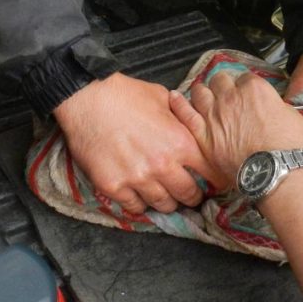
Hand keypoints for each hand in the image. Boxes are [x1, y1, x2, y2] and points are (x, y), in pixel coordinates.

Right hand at [53, 73, 226, 213]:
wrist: (87, 99)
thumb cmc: (126, 94)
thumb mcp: (163, 98)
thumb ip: (181, 117)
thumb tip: (192, 122)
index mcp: (180, 143)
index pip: (209, 172)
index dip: (214, 179)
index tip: (213, 183)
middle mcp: (162, 165)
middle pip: (188, 195)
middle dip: (192, 196)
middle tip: (190, 195)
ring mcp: (137, 179)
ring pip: (163, 205)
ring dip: (167, 202)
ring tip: (166, 197)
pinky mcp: (114, 187)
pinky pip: (134, 207)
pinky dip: (140, 204)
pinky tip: (140, 197)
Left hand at [169, 70, 302, 183]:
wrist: (275, 171)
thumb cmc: (289, 145)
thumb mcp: (290, 114)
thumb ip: (274, 104)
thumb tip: (269, 106)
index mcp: (254, 88)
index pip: (244, 78)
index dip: (244, 86)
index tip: (245, 93)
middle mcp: (230, 97)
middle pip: (219, 80)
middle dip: (222, 86)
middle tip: (226, 95)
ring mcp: (214, 115)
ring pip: (200, 92)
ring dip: (203, 92)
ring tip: (204, 97)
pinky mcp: (203, 135)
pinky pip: (185, 114)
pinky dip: (178, 104)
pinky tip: (174, 98)